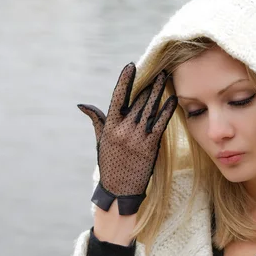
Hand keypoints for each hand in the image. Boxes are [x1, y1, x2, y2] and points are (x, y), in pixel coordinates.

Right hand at [77, 63, 177, 214]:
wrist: (119, 189)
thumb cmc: (109, 163)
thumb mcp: (100, 141)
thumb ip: (96, 120)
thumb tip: (82, 105)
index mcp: (110, 126)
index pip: (117, 97)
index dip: (125, 81)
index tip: (131, 66)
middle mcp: (123, 129)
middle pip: (137, 101)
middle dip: (148, 84)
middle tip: (158, 69)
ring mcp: (137, 137)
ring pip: (149, 109)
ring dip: (158, 92)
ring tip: (165, 77)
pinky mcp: (150, 146)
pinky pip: (160, 124)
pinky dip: (166, 110)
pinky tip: (172, 99)